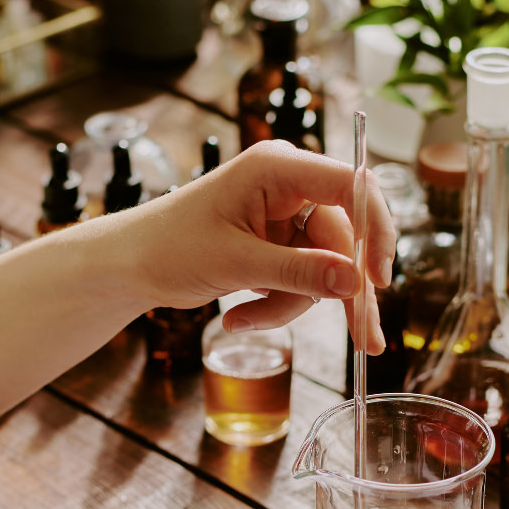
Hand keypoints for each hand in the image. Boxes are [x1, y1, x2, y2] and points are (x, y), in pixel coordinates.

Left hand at [123, 141, 395, 353]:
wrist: (128, 265)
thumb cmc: (169, 246)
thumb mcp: (237, 263)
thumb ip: (300, 272)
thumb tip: (355, 283)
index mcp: (278, 168)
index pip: (353, 186)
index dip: (376, 230)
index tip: (379, 279)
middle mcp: (289, 186)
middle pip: (345, 239)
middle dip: (341, 291)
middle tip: (367, 341)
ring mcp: (284, 217)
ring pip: (324, 268)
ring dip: (291, 304)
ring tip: (242, 320)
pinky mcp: (277, 244)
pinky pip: (301, 280)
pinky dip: (278, 304)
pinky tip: (239, 316)